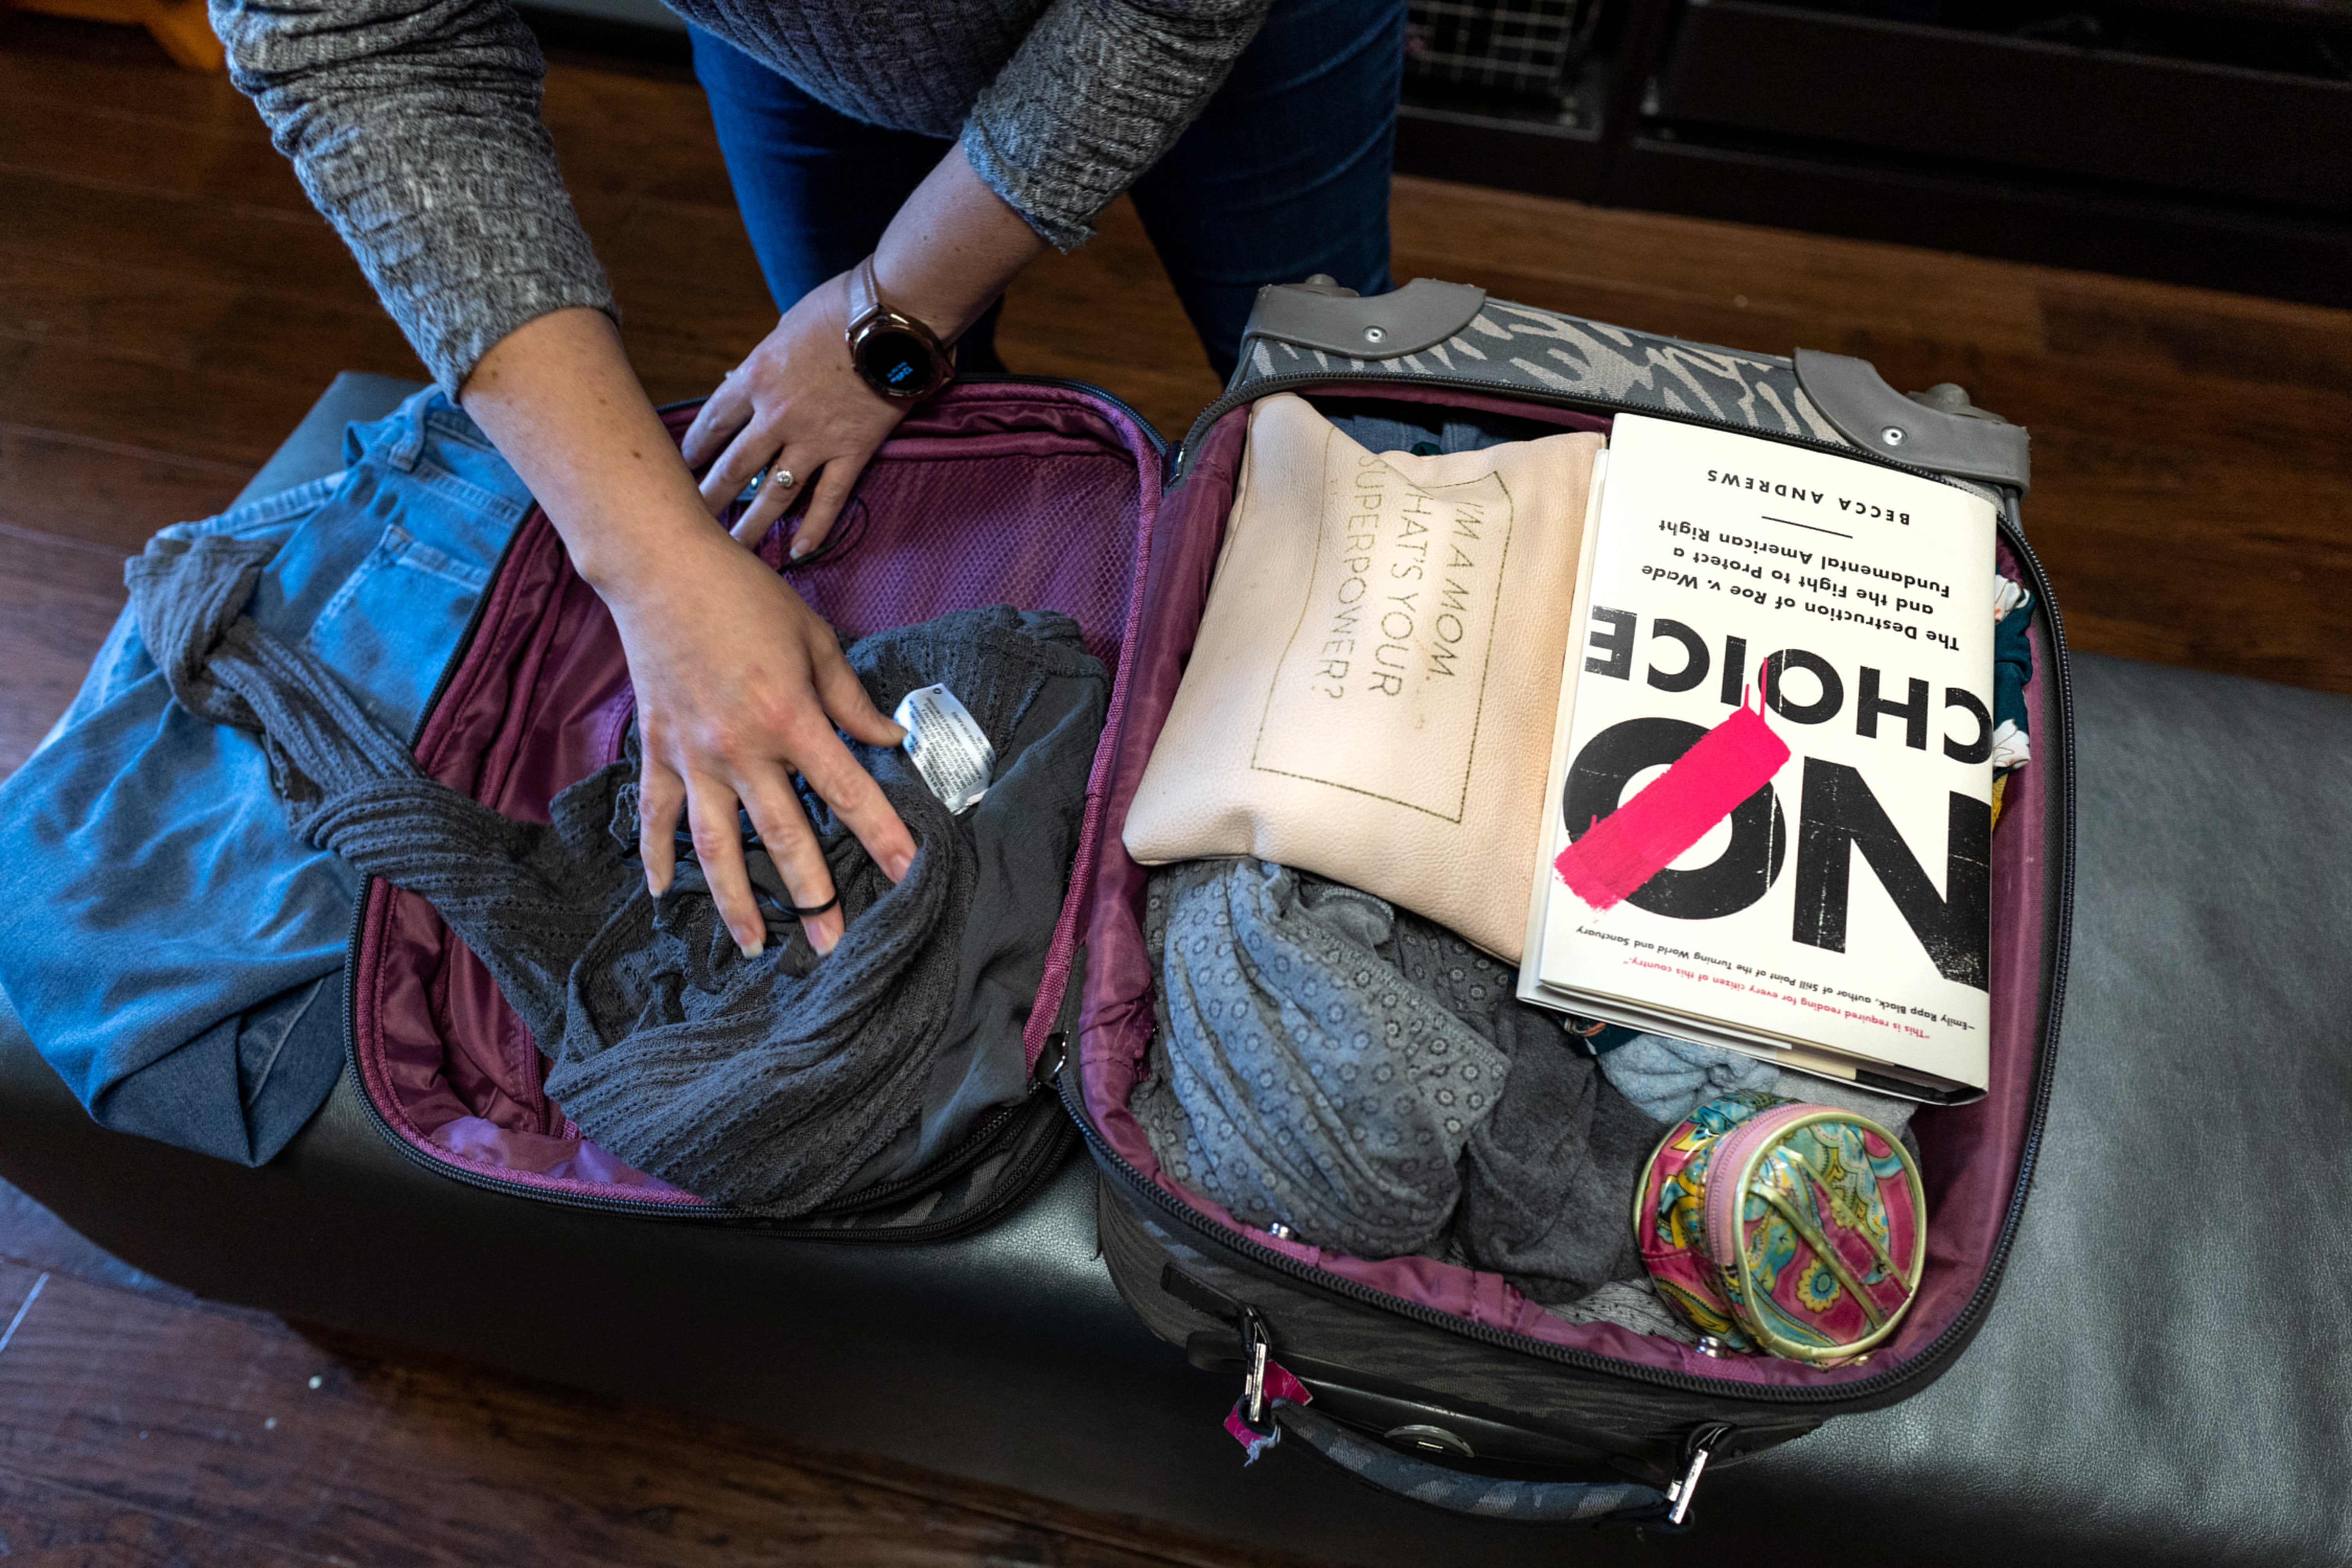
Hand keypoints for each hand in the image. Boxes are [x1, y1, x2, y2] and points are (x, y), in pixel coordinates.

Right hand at [612, 518, 916, 956]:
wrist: (661, 568)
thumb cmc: (746, 598)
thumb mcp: (815, 640)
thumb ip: (851, 700)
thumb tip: (890, 743)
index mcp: (788, 717)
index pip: (846, 791)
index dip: (883, 835)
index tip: (911, 876)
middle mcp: (739, 748)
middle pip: (783, 836)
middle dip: (813, 896)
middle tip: (836, 945)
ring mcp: (692, 755)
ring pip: (715, 844)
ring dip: (735, 900)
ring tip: (756, 946)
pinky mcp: (656, 750)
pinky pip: (655, 815)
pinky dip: (653, 855)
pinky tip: (660, 892)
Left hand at [682, 269, 904, 559]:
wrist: (891, 317)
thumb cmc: (838, 309)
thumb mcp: (784, 330)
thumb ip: (764, 363)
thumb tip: (742, 380)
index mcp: (755, 378)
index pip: (713, 422)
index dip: (695, 448)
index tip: (683, 466)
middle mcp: (776, 416)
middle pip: (734, 467)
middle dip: (709, 497)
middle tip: (692, 520)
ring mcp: (814, 439)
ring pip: (774, 493)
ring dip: (751, 525)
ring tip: (732, 550)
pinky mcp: (851, 452)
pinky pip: (829, 498)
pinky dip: (813, 528)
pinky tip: (797, 551)